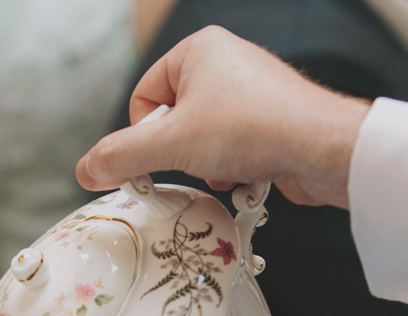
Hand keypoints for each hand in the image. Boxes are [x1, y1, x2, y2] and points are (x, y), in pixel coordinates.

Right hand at [76, 26, 370, 207]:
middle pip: (171, 122)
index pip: (143, 97)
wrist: (322, 148)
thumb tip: (85, 169)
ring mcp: (250, 93)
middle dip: (180, 153)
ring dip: (206, 165)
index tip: (157, 156)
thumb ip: (121, 157)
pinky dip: (232, 168)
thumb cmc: (255, 127)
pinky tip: (246, 174)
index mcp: (198, 50)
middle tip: (196, 161)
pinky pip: (231, 150)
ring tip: (227, 167)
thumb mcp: (171, 144)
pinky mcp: (269, 122)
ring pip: (201, 141)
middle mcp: (225, 64)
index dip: (145, 135)